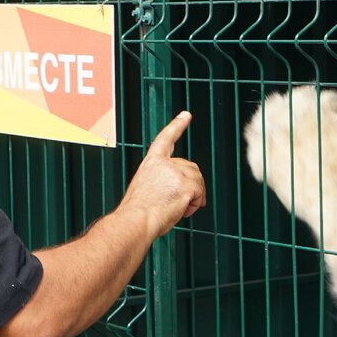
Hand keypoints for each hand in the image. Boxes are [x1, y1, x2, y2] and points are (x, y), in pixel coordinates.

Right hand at [117, 111, 206, 237]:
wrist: (135, 220)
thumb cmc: (137, 213)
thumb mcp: (146, 189)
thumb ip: (161, 182)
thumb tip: (176, 190)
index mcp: (151, 163)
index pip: (165, 139)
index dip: (177, 126)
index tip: (186, 115)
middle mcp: (163, 163)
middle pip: (191, 168)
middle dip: (191, 185)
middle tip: (178, 203)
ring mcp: (175, 172)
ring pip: (198, 180)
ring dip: (193, 196)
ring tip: (177, 207)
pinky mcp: (186, 183)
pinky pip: (200, 192)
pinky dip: (195, 203)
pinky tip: (183, 209)